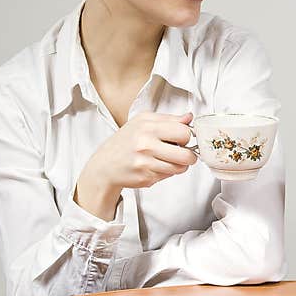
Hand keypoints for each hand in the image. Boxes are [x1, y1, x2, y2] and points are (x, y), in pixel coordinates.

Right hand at [75, 112, 197, 219]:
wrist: (105, 164)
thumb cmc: (125, 141)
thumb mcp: (143, 121)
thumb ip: (169, 119)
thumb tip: (189, 117)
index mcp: (148, 127)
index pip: (184, 132)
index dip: (187, 136)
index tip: (183, 138)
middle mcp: (146, 145)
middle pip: (186, 155)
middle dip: (189, 155)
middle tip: (184, 153)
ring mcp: (146, 164)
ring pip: (179, 168)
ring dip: (179, 165)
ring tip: (169, 159)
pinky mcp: (146, 178)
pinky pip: (168, 176)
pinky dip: (166, 172)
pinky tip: (156, 166)